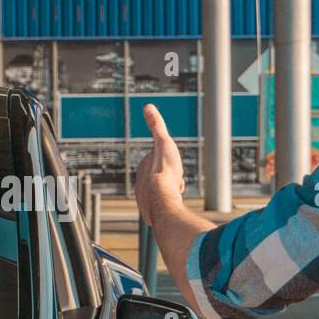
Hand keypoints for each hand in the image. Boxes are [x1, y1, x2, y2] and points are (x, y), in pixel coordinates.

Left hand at [134, 104, 185, 228]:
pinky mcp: (151, 213)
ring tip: (176, 193)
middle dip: (174, 179)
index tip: (174, 167)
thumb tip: (147, 106)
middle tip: (176, 181)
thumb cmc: (164, 171)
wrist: (162, 200)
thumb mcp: (162, 142)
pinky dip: (171, 204)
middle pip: (165, 178)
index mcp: (143, 168)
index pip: (163, 163)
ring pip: (167, 192)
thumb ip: (155, 125)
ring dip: (174, 192)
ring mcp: (145, 199)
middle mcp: (141, 184)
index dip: (172, 164)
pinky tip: (173, 204)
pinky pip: (166, 206)